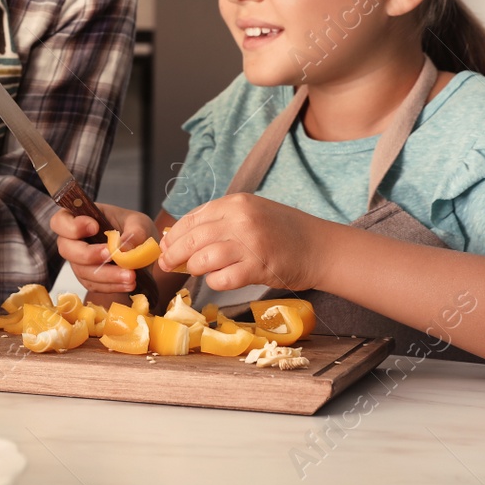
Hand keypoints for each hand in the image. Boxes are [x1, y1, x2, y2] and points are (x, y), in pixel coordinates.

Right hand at [50, 204, 156, 293]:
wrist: (143, 250)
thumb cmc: (133, 228)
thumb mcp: (139, 223)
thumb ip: (134, 232)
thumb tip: (124, 248)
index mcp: (78, 218)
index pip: (60, 221)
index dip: (72, 226)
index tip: (95, 227)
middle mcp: (73, 241)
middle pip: (66, 249)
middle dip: (89, 254)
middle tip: (112, 255)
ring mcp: (78, 262)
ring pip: (82, 271)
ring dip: (107, 275)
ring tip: (131, 275)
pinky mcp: (88, 279)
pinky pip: (94, 285)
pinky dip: (112, 286)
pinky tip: (129, 284)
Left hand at [156, 193, 325, 293]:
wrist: (320, 247)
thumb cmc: (283, 231)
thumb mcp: (251, 212)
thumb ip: (220, 221)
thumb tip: (180, 237)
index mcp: (236, 202)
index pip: (192, 218)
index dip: (173, 235)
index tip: (165, 247)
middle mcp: (241, 219)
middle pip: (192, 238)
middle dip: (173, 254)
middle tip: (166, 265)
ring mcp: (250, 243)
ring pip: (203, 258)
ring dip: (193, 268)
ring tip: (194, 271)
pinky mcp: (259, 267)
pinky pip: (223, 278)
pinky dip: (215, 281)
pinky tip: (219, 279)